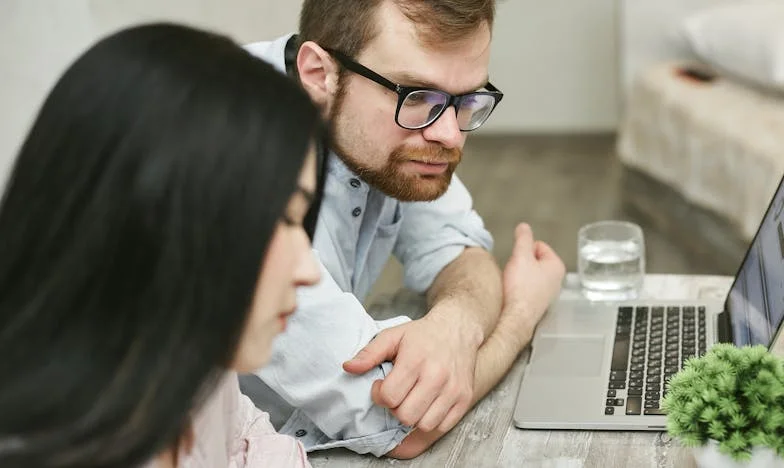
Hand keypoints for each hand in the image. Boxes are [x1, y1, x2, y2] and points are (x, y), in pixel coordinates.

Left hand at [342, 315, 477, 432]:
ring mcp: (453, 389)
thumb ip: (369, 353)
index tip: (382, 386)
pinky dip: (430, 421)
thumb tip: (348, 368)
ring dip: (413, 417)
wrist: (457, 328)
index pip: (390, 397)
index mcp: (415, 360)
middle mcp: (436, 377)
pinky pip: (443, 426)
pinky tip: (425, 405)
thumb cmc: (421, 334)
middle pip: (406, 415)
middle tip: (397, 394)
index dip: (379, 395)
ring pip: (424, 425)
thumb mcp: (392, 336)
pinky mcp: (464, 398)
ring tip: (411, 400)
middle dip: (395, 408)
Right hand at [500, 223, 565, 343]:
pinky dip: (518, 288)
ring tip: (513, 284)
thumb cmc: (520, 290)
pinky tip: (513, 294)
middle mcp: (556, 280)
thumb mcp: (520, 256)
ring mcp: (547, 293)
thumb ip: (523, 238)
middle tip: (514, 272)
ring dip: (519, 276)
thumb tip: (524, 227)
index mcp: (556, 266)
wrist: (515, 318)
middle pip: (534, 260)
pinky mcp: (537, 303)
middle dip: (521, 263)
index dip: (524, 249)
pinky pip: (525, 288)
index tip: (518, 260)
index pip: (538, 245)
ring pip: (529, 274)